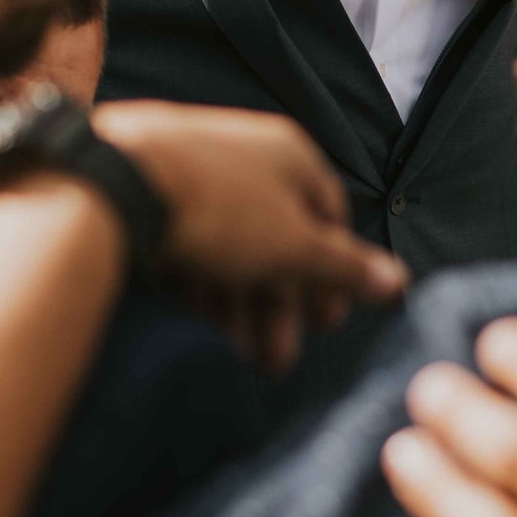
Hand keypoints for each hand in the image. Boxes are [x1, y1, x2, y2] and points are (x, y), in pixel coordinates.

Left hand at [94, 101, 406, 369]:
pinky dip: (201, 281)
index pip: (329, 217)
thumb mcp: (295, 248)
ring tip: (239, 356)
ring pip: (232, 245)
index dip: (332, 273)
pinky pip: (189, 240)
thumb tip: (402, 281)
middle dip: (280, 306)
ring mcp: (195, 170)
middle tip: (277, 362)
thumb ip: (346, 268)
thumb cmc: (219, 209)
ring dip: (242, 306)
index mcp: (291, 154)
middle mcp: (246, 155)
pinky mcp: (151, 191)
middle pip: (277, 239)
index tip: (327, 322)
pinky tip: (196, 321)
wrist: (115, 183)